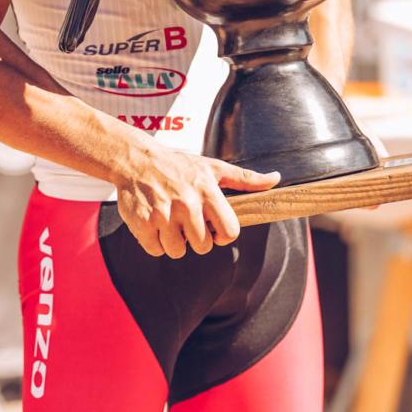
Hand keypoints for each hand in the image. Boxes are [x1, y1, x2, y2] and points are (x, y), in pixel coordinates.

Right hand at [115, 145, 279, 258]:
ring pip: (178, 251)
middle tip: (186, 219)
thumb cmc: (177, 164)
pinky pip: (156, 250)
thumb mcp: (213, 167)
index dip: (222, 234)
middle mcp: (187, 205)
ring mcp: (163, 215)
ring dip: (174, 241)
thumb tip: (275, 179)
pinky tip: (154, 222)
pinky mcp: (142, 224)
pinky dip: (155, 242)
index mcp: (207, 192)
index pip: (229, 232)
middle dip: (196, 238)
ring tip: (169, 219)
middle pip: (203, 247)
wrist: (136, 159)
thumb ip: (245, 178)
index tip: (212, 227)